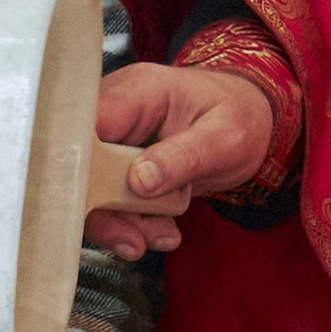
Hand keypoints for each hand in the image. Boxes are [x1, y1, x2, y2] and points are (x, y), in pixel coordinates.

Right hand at [85, 64, 277, 261]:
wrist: (252, 125)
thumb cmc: (240, 117)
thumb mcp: (223, 138)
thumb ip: (182, 158)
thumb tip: (140, 180)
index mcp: (138, 92)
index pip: (87, 123)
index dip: (78, 163)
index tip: (94, 201)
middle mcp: (119, 114)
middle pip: (82, 164)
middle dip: (105, 209)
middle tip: (134, 239)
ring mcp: (117, 142)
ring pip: (93, 189)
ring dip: (122, 222)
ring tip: (160, 237)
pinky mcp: (121, 167)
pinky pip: (112, 200)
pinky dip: (135, 223)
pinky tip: (162, 231)